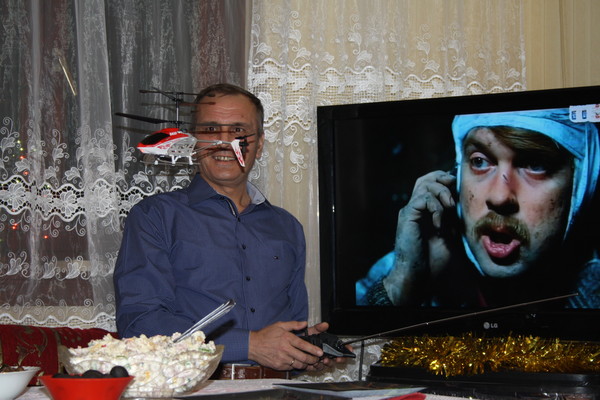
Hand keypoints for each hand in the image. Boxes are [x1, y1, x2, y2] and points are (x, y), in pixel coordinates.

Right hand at [248, 321, 324, 370]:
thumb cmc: (265, 335)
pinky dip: (295, 366)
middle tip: (316, 359)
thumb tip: (304, 323)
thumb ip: (293, 324)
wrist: (252, 345)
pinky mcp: (278, 366)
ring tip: (309, 362)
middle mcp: (285, 349)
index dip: (313, 349)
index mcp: (286, 338)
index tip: (320, 352)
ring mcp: (281, 359)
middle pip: (303, 357)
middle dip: (312, 359)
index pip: (303, 345)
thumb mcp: (279, 325)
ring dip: (305, 364)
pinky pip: (290, 368)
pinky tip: (297, 363)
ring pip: (298, 364)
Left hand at [306, 322, 351, 367]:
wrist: (295, 346)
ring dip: (329, 363)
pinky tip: (316, 363)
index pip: (341, 348)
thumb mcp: (312, 331)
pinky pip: (319, 368)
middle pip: (338, 358)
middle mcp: (327, 353)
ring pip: (329, 364)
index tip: (349, 349)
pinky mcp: (315, 365)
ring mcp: (322, 360)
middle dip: (340, 359)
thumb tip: (325, 324)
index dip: (347, 349)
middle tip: (338, 358)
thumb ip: (318, 328)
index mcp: (329, 345)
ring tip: (325, 360)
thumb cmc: (305, 339)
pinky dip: (318, 366)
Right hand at [383, 170, 456, 304]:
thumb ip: (454, 220)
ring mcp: (410, 211)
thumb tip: (469, 206)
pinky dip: (436, 208)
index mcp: (425, 211)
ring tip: (450, 208)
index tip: (459, 187)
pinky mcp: (407, 216)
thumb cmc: (432, 261)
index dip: (445, 180)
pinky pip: (422, 199)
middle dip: (442, 178)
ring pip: (424, 185)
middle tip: (454, 188)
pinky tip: (439, 224)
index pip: (431, 183)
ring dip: (442, 193)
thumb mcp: (450, 236)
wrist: (418, 275)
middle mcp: (416, 208)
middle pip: (425, 179)